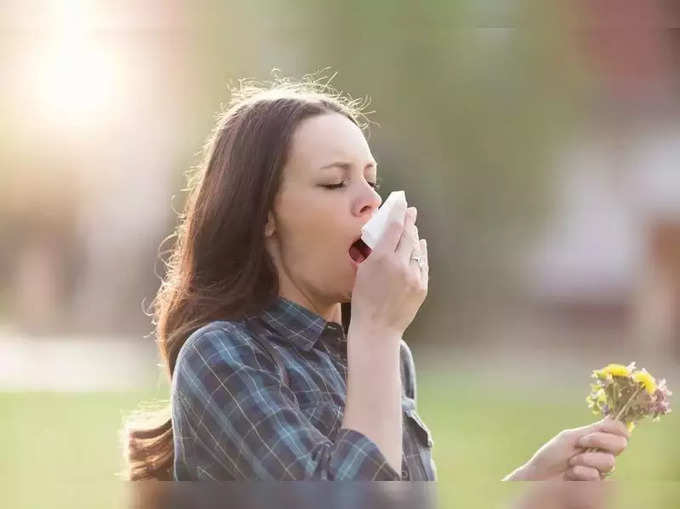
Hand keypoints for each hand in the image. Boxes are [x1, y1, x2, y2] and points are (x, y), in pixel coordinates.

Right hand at [350, 203, 428, 340]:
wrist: (377, 328)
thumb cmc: (363, 301)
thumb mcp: (362, 272)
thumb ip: (373, 253)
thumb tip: (383, 237)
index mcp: (381, 259)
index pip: (394, 228)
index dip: (398, 214)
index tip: (401, 205)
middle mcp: (399, 264)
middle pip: (408, 236)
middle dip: (409, 222)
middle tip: (410, 211)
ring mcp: (413, 275)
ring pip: (417, 249)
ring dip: (415, 237)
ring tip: (413, 228)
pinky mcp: (421, 286)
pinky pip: (422, 264)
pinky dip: (420, 253)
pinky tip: (419, 247)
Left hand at [504, 416, 629, 480]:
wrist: (540, 475)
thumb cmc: (552, 454)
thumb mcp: (570, 437)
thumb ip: (592, 430)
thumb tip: (610, 417)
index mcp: (597, 440)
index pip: (620, 432)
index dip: (617, 429)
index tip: (601, 428)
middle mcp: (602, 454)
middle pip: (620, 445)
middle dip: (600, 440)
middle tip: (580, 442)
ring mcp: (600, 470)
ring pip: (609, 462)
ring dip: (585, 459)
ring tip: (570, 463)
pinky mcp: (596, 486)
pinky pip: (596, 476)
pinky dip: (580, 473)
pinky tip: (569, 475)